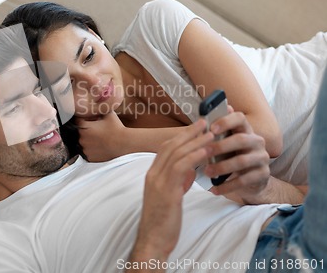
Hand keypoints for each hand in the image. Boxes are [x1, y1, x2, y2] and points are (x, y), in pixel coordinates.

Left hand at [75, 112, 126, 161]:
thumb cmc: (117, 128)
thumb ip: (100, 108)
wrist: (124, 144)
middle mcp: (82, 139)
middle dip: (87, 130)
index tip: (91, 120)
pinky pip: (87, 152)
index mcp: (84, 127)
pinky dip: (92, 150)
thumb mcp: (108, 114)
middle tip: (97, 130)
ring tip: (100, 139)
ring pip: (83, 143)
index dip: (85, 119)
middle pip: (80, 132)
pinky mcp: (89, 157)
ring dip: (89, 140)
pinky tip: (100, 146)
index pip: (78, 121)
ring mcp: (85, 149)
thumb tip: (98, 103)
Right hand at [133, 120, 212, 260]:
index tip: (196, 128)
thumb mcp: (170, 197)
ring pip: (176, 154)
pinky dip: (193, 156)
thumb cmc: (163, 222)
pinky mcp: (166, 191)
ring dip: (195, 141)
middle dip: (189, 133)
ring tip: (210, 133)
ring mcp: (158, 182)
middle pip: (171, 146)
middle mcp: (153, 174)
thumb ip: (177, 182)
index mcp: (152, 174)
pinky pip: (180, 168)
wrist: (153, 241)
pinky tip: (206, 151)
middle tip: (205, 122)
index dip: (181, 136)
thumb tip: (189, 171)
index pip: (166, 148)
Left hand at [204, 111, 270, 199]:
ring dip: (222, 167)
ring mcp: (262, 157)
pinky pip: (244, 180)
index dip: (226, 121)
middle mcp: (256, 141)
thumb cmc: (231, 156)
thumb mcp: (223, 144)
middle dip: (221, 146)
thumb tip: (199, 122)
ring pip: (242, 161)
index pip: (240, 118)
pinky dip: (227, 186)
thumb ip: (213, 135)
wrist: (251, 180)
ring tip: (207, 172)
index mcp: (245, 129)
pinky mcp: (263, 174)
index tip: (211, 129)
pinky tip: (215, 189)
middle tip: (204, 153)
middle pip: (241, 139)